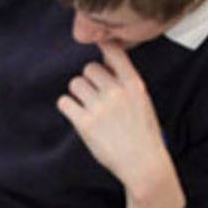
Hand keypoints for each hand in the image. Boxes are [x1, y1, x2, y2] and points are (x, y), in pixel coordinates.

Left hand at [56, 42, 185, 207]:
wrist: (142, 163)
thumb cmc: (143, 133)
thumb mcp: (143, 101)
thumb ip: (125, 81)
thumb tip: (104, 61)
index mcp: (134, 84)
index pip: (115, 52)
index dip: (103, 46)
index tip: (98, 45)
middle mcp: (116, 92)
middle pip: (88, 68)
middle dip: (89, 80)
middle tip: (94, 96)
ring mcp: (100, 107)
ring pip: (75, 84)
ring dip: (77, 93)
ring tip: (86, 107)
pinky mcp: (85, 123)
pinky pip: (64, 102)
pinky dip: (67, 106)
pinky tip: (76, 114)